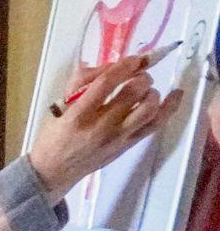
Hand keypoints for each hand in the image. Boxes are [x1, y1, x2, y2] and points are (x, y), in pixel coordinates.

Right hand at [29, 53, 181, 194]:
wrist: (54, 171)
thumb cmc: (53, 137)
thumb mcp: (59, 107)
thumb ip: (81, 83)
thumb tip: (111, 66)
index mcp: (78, 115)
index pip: (107, 83)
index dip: (124, 66)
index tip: (133, 59)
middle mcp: (101, 126)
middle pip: (133, 92)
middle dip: (140, 77)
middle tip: (137, 76)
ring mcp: (117, 137)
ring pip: (149, 108)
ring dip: (151, 92)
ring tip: (145, 90)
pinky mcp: (128, 145)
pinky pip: (155, 124)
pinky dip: (170, 107)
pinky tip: (176, 94)